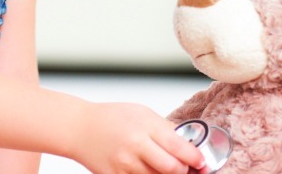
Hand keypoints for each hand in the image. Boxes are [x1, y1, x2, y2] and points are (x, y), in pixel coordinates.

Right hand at [68, 102, 204, 173]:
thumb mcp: (142, 113)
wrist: (79, 129)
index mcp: (145, 126)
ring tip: (165, 167)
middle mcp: (135, 146)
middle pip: (172, 169)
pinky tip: (148, 169)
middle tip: (188, 168)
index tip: (201, 162)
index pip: (179, 148)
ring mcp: (124, 164)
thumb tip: (189, 142)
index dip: (195, 158)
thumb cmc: (111, 118)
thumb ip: (165, 128)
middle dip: (184, 171)